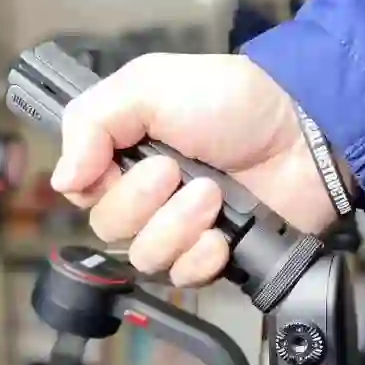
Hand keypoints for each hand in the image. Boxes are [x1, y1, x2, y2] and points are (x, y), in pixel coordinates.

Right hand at [51, 53, 337, 285]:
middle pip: (109, 230)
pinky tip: (221, 237)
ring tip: (213, 196)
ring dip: (177, 226)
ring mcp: (181, 232)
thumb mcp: (146, 85)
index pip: (82, 193)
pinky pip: (183, 279)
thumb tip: (61, 181)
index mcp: (125, 156)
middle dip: (144, 202)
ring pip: (145, 258)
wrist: (303, 131)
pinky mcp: (214, 260)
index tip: (126, 161)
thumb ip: (89, 122)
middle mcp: (147, 198)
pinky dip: (201, 259)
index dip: (97, 185)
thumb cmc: (229, 100)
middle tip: (180, 170)